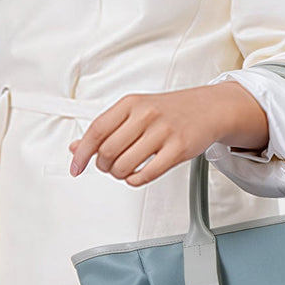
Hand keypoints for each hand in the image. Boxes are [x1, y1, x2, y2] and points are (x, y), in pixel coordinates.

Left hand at [67, 83, 268, 186]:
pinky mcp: (178, 149)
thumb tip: (76, 148)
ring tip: (125, 170)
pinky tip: (137, 175)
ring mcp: (163, 132)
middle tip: (109, 166)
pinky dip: (135, 181)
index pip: (96, 130)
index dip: (82, 152)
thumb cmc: (169, 110)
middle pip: (108, 151)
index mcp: (131, 103)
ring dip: (119, 175)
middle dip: (104, 166)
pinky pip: (146, 175)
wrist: (208, 108)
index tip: (76, 167)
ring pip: (125, 165)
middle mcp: (146, 114)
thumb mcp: (134, 110)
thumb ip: (106, 129)